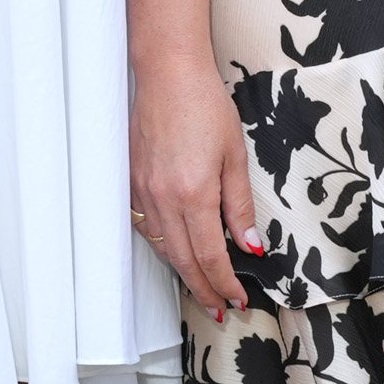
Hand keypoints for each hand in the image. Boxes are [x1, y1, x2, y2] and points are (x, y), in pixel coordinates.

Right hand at [131, 52, 261, 319]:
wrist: (168, 74)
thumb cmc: (205, 106)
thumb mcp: (235, 155)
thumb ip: (239, 204)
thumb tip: (250, 245)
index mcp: (195, 194)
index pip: (210, 256)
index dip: (224, 283)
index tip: (237, 300)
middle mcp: (165, 199)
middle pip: (184, 261)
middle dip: (203, 290)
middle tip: (220, 309)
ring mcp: (144, 191)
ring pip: (163, 247)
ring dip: (183, 271)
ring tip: (201, 287)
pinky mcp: (132, 182)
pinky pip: (147, 227)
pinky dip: (163, 245)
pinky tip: (176, 249)